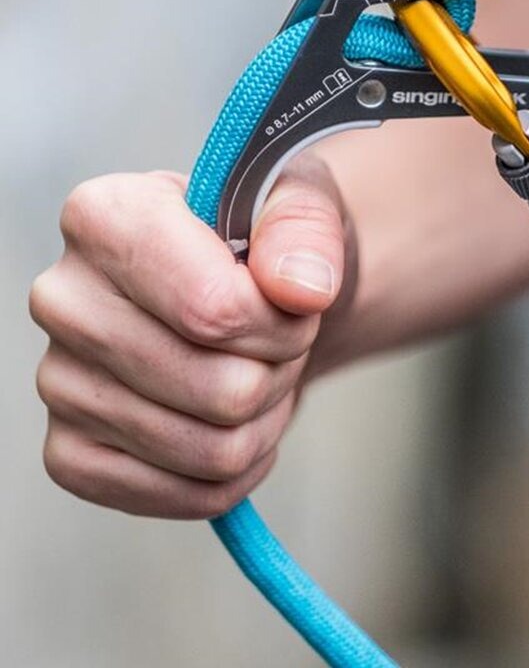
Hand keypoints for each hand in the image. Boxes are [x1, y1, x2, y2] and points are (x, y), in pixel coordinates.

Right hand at [30, 154, 353, 518]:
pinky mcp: (69, 453)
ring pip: (211, 449)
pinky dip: (239, 467)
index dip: (282, 322)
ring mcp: (57, 383)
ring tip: (260, 367)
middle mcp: (63, 299)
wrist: (249, 282)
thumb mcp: (298, 200)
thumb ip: (305, 227)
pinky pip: (185, 495)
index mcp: (105, 217)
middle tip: (282, 336)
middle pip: (220, 390)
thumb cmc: (264, 236)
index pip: (213, 309)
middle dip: (282, 369)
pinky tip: (239, 420)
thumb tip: (301, 289)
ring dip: (266, 416)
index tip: (297, 299)